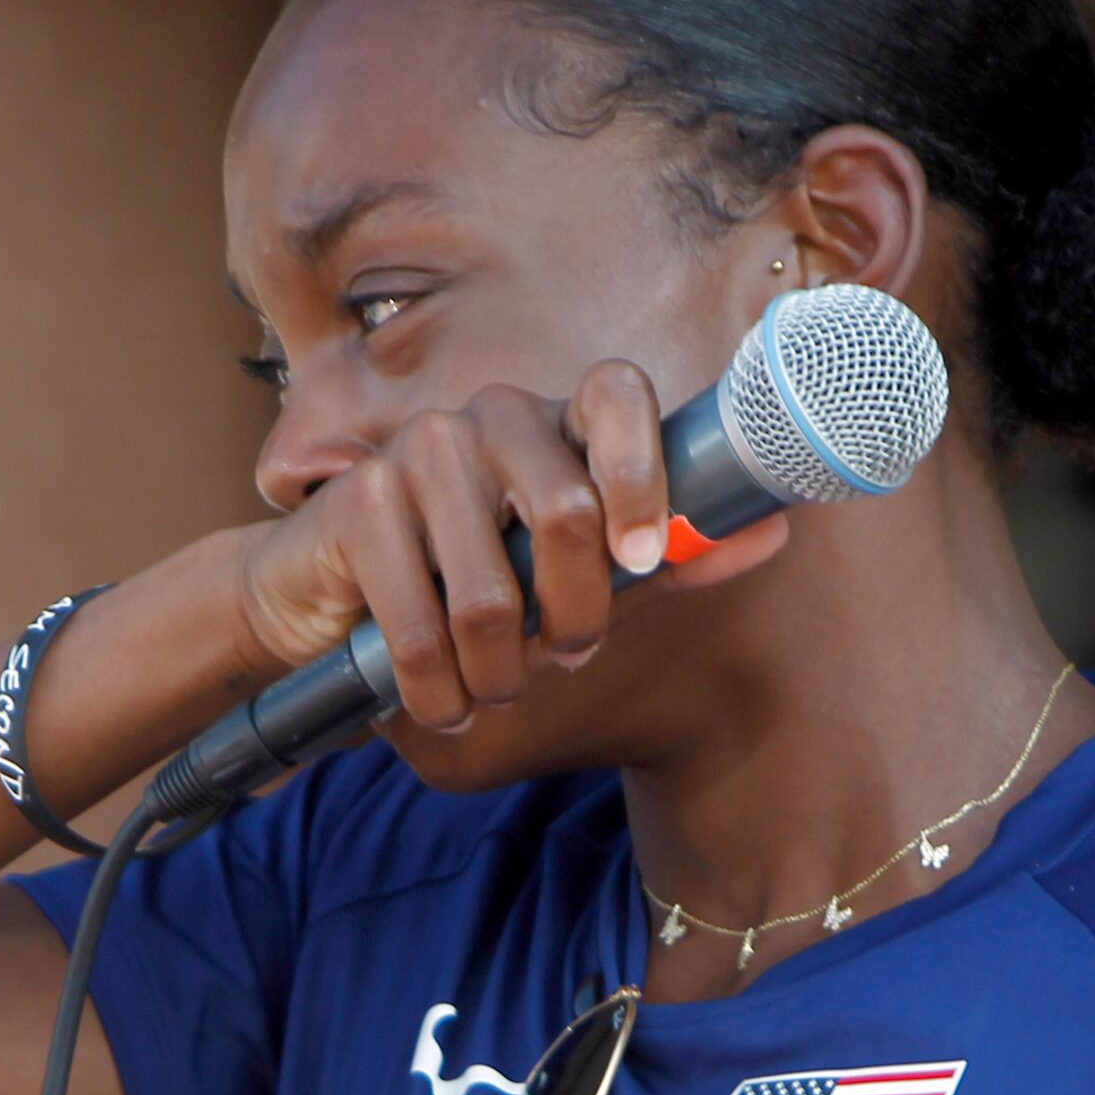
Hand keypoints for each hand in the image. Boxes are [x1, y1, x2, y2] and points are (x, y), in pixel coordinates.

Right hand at [232, 361, 787, 730]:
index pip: (618, 392)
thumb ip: (664, 556)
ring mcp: (417, 451)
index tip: (644, 559)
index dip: (643, 473)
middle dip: (576, 616)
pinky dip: (438, 691)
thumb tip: (773, 532)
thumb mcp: (572, 576)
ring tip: (492, 689)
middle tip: (570, 655)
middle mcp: (487, 418)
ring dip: (500, 673)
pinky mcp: (358, 503)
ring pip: (493, 594)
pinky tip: (439, 702)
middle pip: (566, 511)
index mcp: (551, 422)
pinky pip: (423, 627)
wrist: (321, 602)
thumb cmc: (466, 587)